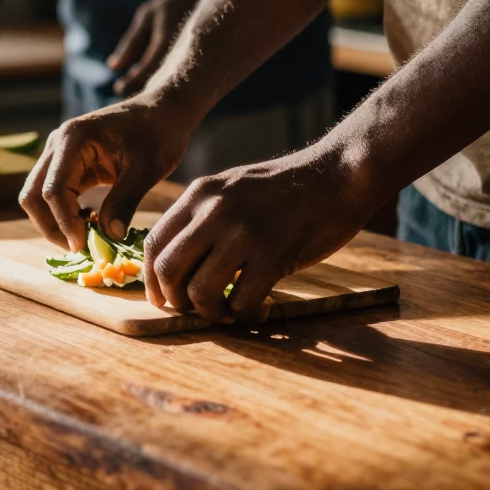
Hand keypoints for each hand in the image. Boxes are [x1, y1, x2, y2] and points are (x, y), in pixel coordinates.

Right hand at [20, 99, 196, 250]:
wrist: (162, 112)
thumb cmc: (157, 133)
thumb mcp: (146, 169)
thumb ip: (125, 201)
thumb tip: (110, 237)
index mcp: (73, 140)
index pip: (53, 190)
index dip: (64, 223)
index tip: (84, 246)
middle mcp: (57, 144)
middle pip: (33, 195)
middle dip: (51, 227)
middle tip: (80, 248)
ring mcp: (59, 154)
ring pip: (37, 197)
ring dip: (55, 222)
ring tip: (86, 237)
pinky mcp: (67, 164)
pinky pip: (53, 194)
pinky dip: (64, 213)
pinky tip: (89, 222)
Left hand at [107, 0, 210, 95]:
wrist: (224, 1)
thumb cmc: (178, 4)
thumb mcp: (149, 16)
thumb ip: (131, 43)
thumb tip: (112, 67)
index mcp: (164, 45)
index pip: (141, 75)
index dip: (127, 85)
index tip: (118, 87)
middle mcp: (181, 59)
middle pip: (154, 90)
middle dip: (139, 93)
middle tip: (126, 91)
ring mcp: (194, 67)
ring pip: (167, 92)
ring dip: (153, 93)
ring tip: (142, 86)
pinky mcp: (203, 72)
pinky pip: (180, 88)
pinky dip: (167, 88)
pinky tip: (161, 82)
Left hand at [143, 147, 380, 322]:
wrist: (338, 174)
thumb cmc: (286, 188)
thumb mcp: (231, 188)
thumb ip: (203, 216)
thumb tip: (178, 260)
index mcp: (199, 194)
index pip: (153, 243)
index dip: (151, 279)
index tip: (162, 298)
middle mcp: (213, 212)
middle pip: (168, 271)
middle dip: (176, 300)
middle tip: (195, 309)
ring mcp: (242, 234)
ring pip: (200, 292)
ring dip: (210, 313)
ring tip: (228, 312)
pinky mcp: (273, 255)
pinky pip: (242, 301)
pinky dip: (246, 315)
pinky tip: (260, 310)